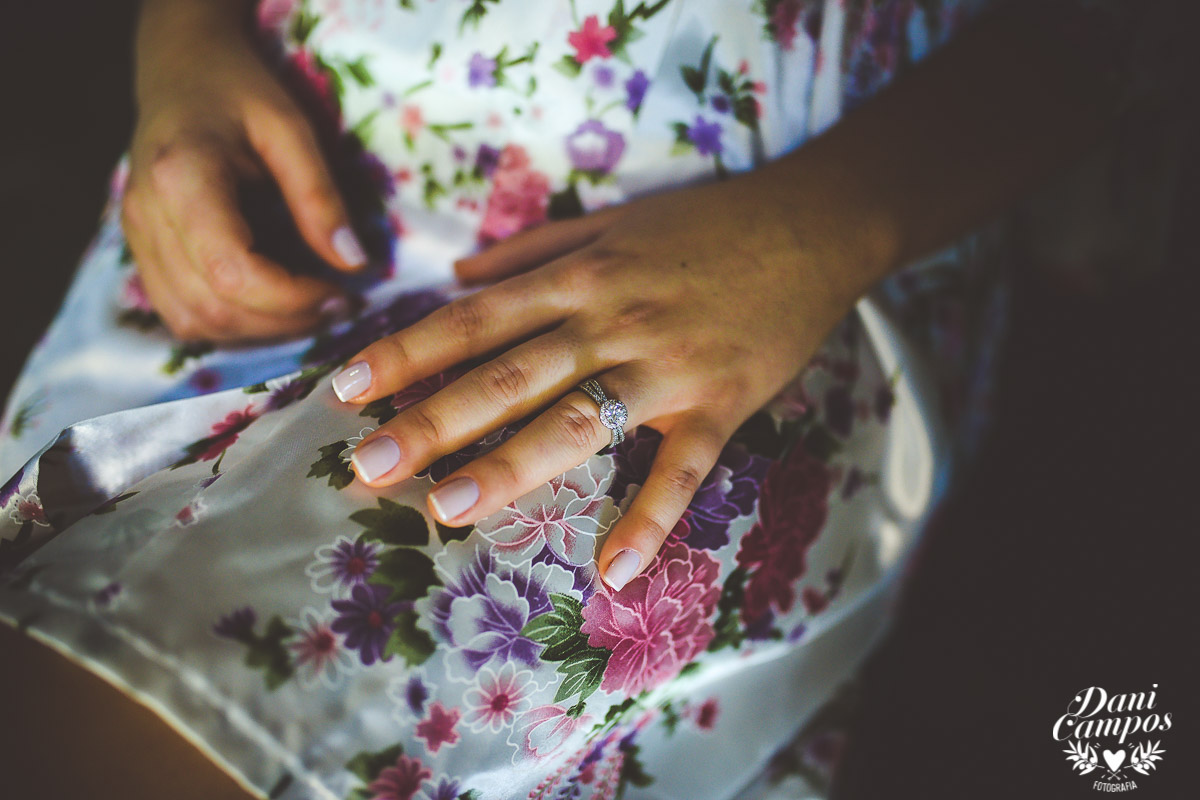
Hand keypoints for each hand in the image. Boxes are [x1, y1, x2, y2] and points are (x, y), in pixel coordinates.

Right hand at [121, 0, 364, 341]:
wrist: (180, 71)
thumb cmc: (238, 89)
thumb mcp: (291, 128)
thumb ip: (320, 197)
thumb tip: (354, 264)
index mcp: (182, 178)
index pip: (233, 273)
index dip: (292, 300)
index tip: (343, 293)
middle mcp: (148, 216)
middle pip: (213, 308)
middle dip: (285, 322)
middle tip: (339, 304)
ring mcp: (137, 237)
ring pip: (195, 322)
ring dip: (262, 332)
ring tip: (312, 307)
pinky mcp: (143, 252)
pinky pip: (182, 314)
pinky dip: (234, 324)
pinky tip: (275, 305)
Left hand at [332, 173, 873, 590]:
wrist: (809, 226)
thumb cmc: (701, 226)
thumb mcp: (608, 223)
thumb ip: (529, 252)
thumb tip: (455, 275)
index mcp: (576, 278)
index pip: (473, 320)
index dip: (405, 354)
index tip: (345, 389)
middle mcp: (608, 320)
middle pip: (507, 375)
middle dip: (432, 420)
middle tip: (368, 466)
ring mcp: (665, 366)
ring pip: (577, 419)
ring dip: (510, 465)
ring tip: (447, 509)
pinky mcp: (721, 403)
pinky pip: (681, 469)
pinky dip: (650, 519)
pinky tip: (614, 571)